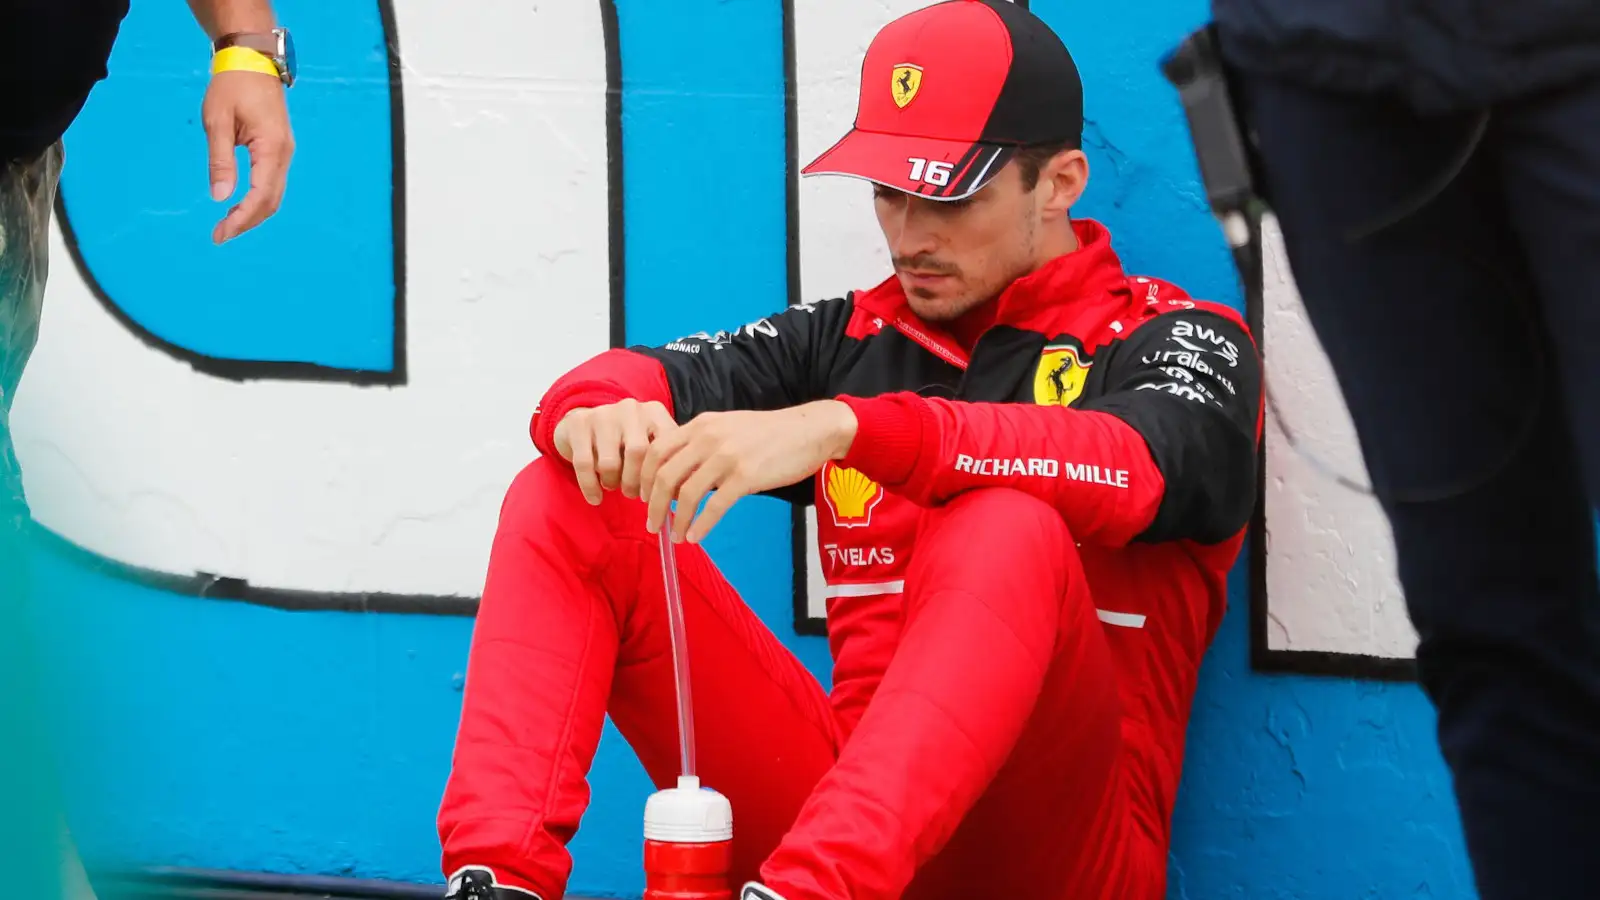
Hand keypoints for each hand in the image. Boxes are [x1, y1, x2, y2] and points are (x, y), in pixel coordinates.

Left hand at [202, 70, 293, 243]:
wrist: (252, 60)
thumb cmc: (232, 86)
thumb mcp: (218, 122)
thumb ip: (220, 161)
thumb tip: (220, 197)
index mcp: (271, 148)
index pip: (260, 195)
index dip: (242, 219)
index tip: (220, 233)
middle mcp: (284, 155)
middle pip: (271, 202)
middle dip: (247, 222)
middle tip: (219, 235)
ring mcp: (285, 153)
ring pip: (274, 196)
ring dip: (253, 214)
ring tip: (227, 224)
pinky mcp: (279, 150)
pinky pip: (272, 184)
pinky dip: (257, 200)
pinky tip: (239, 205)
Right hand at [553, 399, 677, 504]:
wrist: (583, 423)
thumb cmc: (624, 442)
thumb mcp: (648, 444)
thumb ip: (665, 463)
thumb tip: (679, 498)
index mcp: (655, 413)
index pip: (665, 447)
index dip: (661, 477)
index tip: (657, 495)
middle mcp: (631, 409)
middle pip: (638, 453)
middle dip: (636, 482)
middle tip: (633, 494)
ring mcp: (603, 414)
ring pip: (610, 462)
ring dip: (612, 483)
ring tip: (613, 486)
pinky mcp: (579, 424)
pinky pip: (584, 464)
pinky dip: (590, 486)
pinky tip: (595, 498)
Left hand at [641, 400, 858, 544]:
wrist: (809, 430)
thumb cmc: (769, 433)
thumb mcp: (727, 427)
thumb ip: (701, 444)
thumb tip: (677, 475)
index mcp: (700, 425)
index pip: (656, 451)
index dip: (643, 477)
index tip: (641, 497)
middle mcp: (708, 438)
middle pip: (664, 475)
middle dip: (652, 504)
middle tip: (651, 523)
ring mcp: (727, 457)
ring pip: (686, 494)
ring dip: (675, 519)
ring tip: (674, 536)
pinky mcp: (746, 476)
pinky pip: (715, 506)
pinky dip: (701, 525)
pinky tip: (696, 537)